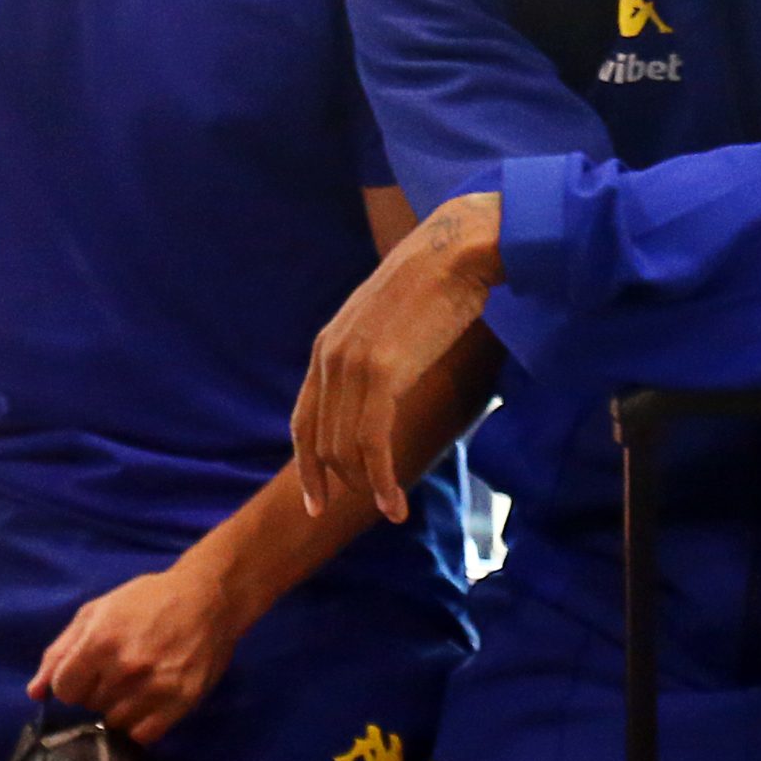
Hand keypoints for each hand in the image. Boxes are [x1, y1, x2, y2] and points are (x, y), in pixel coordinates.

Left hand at [27, 561, 247, 744]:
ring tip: (133, 686)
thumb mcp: (96, 612)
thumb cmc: (146, 600)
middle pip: (89, 706)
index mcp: (100, 641)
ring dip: (117, 709)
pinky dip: (139, 725)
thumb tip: (35, 693)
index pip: (64, 690)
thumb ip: (60, 651)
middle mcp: (125, 669)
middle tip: (116, 672)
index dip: (71, 682)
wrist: (207, 598)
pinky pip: (143, 736)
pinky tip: (146, 704)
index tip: (85, 673)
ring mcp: (154, 689)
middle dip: (95, 692)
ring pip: (114, 724)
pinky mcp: (180, 703)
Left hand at [293, 192, 500, 521]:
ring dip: (368, 486)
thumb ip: (372, 352)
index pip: (303, 420)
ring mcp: (352, 367)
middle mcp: (330, 358)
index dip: (307, 466)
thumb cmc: (435, 283)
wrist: (457, 251)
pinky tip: (396, 504)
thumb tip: (384, 384)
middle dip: (342, 482)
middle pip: (322, 442)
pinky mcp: (382, 375)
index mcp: (326, 346)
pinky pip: (372, 444)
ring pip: (346, 449)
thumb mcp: (387, 321)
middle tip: (375, 504)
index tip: (316, 501)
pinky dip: (382, 480)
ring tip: (393, 509)